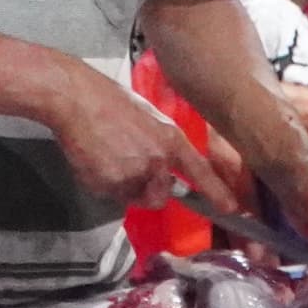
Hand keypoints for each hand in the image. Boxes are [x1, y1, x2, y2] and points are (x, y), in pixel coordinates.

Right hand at [41, 60, 246, 220]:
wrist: (76, 99)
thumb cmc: (109, 100)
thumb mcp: (148, 117)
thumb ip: (159, 144)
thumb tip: (162, 167)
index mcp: (170, 139)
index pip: (199, 170)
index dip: (216, 191)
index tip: (231, 208)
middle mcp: (157, 160)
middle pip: (159, 196)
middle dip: (147, 190)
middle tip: (128, 168)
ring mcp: (134, 174)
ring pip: (132, 196)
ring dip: (122, 187)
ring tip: (107, 158)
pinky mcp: (109, 184)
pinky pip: (109, 194)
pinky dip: (102, 183)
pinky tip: (93, 159)